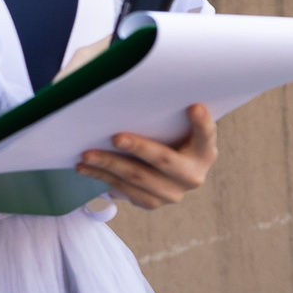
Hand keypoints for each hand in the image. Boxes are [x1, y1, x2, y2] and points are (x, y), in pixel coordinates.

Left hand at [77, 103, 216, 208]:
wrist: (164, 173)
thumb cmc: (167, 138)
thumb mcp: (175, 128)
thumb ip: (168, 116)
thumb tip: (140, 89)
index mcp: (204, 151)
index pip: (206, 135)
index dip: (202, 123)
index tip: (193, 106)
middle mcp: (193, 176)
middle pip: (164, 160)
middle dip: (139, 148)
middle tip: (116, 137)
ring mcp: (172, 193)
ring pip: (138, 178)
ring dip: (109, 165)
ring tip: (87, 154)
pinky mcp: (152, 202)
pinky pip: (124, 190)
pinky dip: (102, 177)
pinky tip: (85, 168)